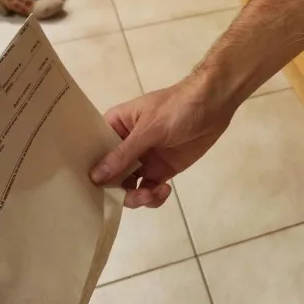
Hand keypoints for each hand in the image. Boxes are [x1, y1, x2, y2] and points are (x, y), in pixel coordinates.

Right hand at [90, 75, 233, 208]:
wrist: (213, 106)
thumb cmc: (177, 108)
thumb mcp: (149, 128)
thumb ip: (124, 154)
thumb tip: (95, 177)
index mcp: (115, 127)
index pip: (94, 152)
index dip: (91, 171)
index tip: (89, 190)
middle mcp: (125, 146)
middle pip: (110, 176)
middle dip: (118, 190)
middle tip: (133, 195)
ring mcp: (143, 159)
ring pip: (128, 187)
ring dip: (137, 197)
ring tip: (152, 192)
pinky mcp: (161, 170)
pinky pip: (149, 190)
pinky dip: (153, 197)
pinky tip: (165, 190)